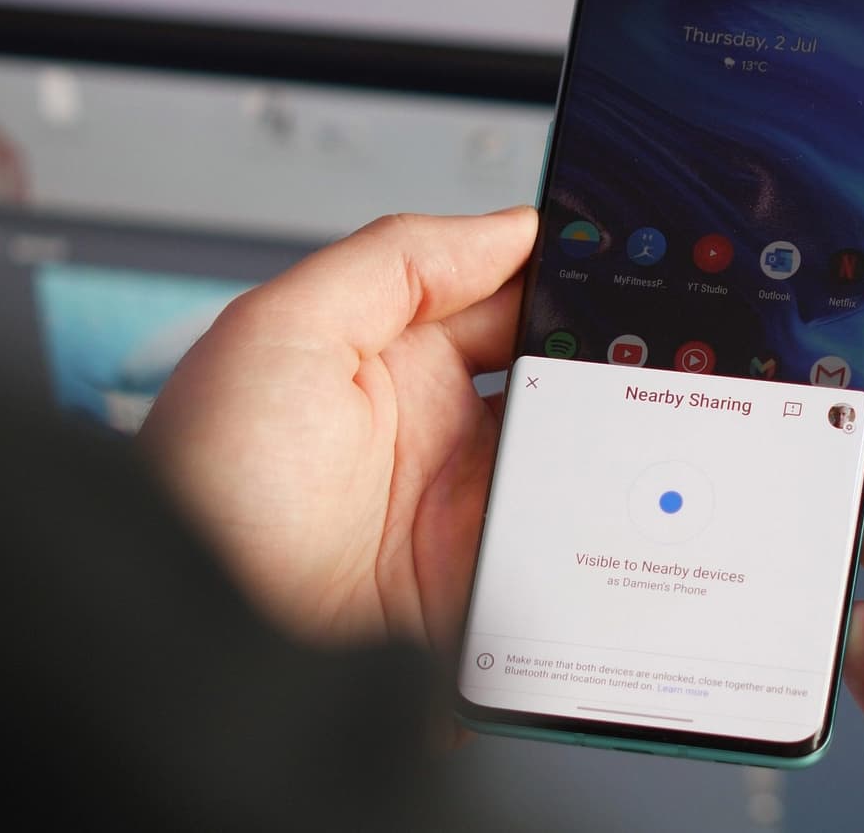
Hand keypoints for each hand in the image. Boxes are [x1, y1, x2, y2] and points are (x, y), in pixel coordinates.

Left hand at [139, 206, 863, 669]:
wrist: (187, 639)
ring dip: (623, 447)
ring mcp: (468, 515)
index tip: (642, 268)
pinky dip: (609, 531)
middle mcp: (439, 437)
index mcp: (392, 361)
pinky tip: (639, 508)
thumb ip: (398, 260)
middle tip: (676, 347)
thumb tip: (514, 224)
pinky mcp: (488, 590)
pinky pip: (571, 550)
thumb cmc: (204, 484)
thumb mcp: (282, 331)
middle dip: (617, 364)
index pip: (511, 302)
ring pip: (582, 463)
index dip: (575, 281)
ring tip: (674, 421)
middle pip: (561, 383)